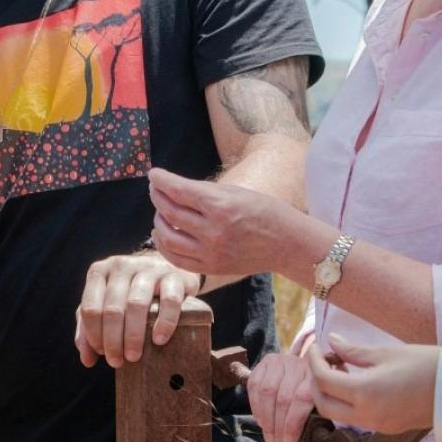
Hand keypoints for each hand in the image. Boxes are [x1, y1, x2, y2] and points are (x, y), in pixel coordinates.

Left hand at [75, 251, 202, 368]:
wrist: (165, 271)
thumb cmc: (129, 294)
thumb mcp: (105, 306)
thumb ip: (89, 330)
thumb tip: (86, 359)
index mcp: (99, 272)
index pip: (89, 308)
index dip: (93, 335)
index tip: (102, 353)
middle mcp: (121, 266)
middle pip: (112, 309)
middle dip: (113, 341)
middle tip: (117, 361)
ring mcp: (149, 268)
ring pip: (136, 304)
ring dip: (133, 335)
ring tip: (134, 356)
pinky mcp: (174, 276)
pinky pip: (169, 300)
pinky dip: (164, 323)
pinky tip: (159, 340)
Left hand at [146, 167, 298, 277]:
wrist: (287, 243)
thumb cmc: (264, 211)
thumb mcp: (236, 192)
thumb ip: (204, 192)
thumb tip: (173, 188)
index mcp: (221, 206)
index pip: (179, 191)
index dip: (161, 180)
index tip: (153, 174)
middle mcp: (214, 231)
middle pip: (170, 212)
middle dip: (158, 197)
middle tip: (156, 189)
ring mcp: (211, 253)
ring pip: (167, 237)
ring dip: (157, 221)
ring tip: (159, 212)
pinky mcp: (211, 268)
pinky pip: (176, 259)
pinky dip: (164, 245)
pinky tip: (163, 234)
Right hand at [246, 351, 313, 441]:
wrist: (310, 366)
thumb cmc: (316, 393)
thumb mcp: (321, 402)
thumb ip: (314, 418)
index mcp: (317, 375)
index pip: (301, 400)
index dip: (292, 424)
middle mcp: (299, 364)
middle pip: (283, 398)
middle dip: (277, 427)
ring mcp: (281, 360)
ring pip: (266, 392)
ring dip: (265, 419)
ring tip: (268, 437)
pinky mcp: (266, 361)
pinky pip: (254, 385)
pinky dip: (255, 406)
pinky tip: (261, 421)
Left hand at [306, 335, 437, 434]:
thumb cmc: (426, 364)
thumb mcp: (386, 353)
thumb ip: (354, 351)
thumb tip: (332, 342)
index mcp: (364, 393)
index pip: (323, 380)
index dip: (313, 361)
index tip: (316, 346)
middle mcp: (367, 415)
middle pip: (323, 404)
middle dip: (316, 381)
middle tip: (322, 359)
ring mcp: (377, 425)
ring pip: (338, 413)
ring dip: (330, 392)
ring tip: (340, 367)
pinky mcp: (387, 428)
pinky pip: (356, 417)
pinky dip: (347, 401)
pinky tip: (356, 381)